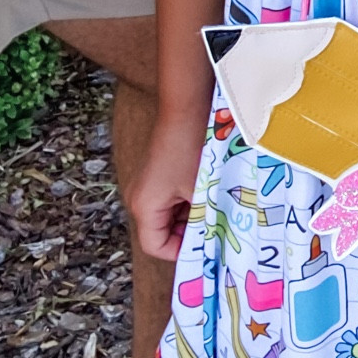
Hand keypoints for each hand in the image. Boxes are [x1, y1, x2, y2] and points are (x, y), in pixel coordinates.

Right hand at [128, 119, 205, 260]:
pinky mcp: (158, 173)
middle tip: (217, 227)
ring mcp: (147, 185)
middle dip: (191, 232)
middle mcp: (139, 198)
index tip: (207, 246)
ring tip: (217, 207)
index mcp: (143, 207)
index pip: (156, 246)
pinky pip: (173, 198)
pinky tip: (211, 191)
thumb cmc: (192, 147)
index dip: (182, 251)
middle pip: (162, 232)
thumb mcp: (201, 189)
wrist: (186, 107)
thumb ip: (206, 218)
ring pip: (170, 215)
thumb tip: (218, 242)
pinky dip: (191, 200)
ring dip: (193, 214)